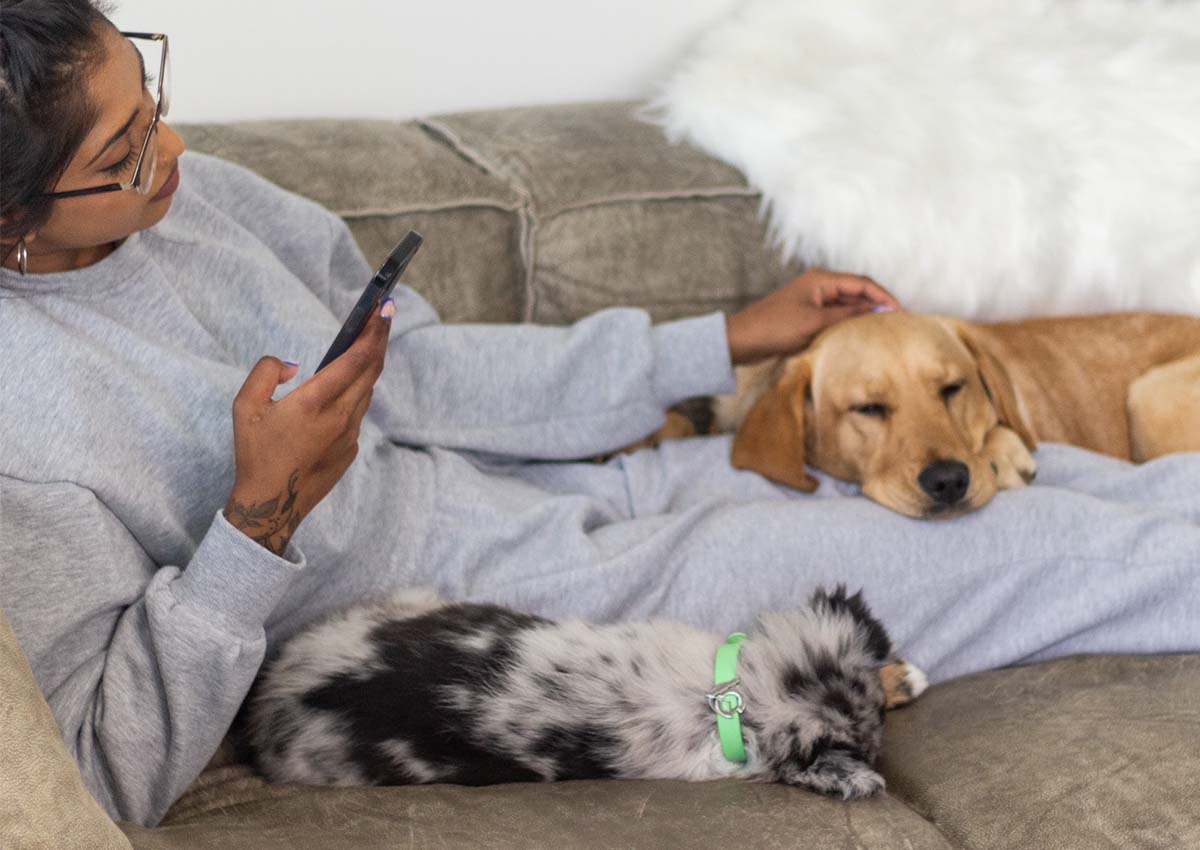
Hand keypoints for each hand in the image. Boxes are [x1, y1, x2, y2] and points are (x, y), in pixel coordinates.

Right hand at [223, 300, 394, 553]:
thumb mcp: (244, 407)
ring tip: (363, 343)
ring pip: (366, 391)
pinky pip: (357, 413)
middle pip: (371, 370)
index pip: (356, 359)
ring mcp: (350, 435)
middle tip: (381, 315)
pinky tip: (344, 386)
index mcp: (315, 403)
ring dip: (367, 366)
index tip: (383, 309)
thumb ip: (265, 373)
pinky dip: (354, 393)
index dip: (373, 331)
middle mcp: (340, 417)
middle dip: (378, 339)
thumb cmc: (255, 454)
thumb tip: (292, 365)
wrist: (271, 505)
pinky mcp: (351, 449)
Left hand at [725, 269, 901, 364]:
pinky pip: (835, 318)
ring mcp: (813, 302)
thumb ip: (847, 316)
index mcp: (821, 280)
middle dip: (877, 306)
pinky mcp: (807, 317)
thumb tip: (876, 311)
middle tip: (898, 323)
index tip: (901, 311)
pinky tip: (859, 338)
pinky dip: (849, 325)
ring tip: (884, 331)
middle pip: (857, 293)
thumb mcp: (815, 322)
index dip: (884, 295)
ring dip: (863, 317)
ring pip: (847, 307)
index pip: (863, 283)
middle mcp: (819, 287)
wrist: (741, 340)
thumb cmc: (774, 327)